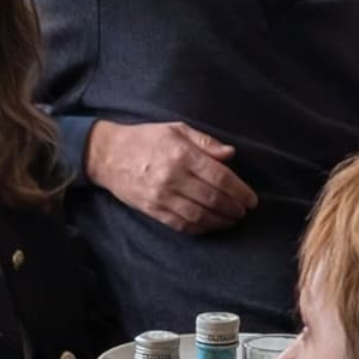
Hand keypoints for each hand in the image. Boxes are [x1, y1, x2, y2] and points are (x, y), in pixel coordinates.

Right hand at [87, 119, 258, 233]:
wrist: (108, 155)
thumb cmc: (147, 139)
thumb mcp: (177, 129)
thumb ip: (206, 142)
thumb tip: (230, 154)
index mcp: (182, 154)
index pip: (219, 177)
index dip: (239, 191)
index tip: (251, 199)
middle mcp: (172, 177)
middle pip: (212, 199)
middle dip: (234, 208)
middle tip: (244, 211)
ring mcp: (161, 196)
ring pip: (199, 216)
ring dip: (220, 221)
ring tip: (232, 220)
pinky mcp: (152, 210)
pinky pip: (181, 224)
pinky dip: (201, 228)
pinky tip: (211, 225)